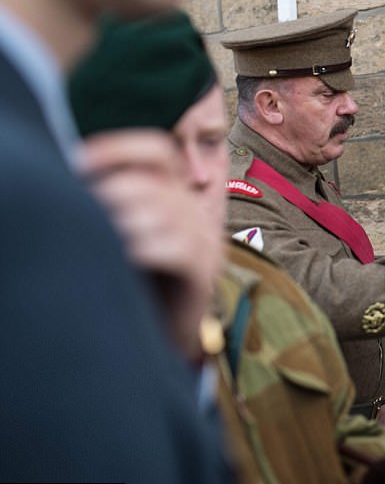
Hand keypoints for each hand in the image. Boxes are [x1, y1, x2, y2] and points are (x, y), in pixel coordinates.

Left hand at [79, 130, 222, 358]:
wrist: (164, 335)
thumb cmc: (137, 282)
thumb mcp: (127, 232)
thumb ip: (118, 201)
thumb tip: (78, 172)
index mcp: (177, 197)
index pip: (158, 152)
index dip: (120, 148)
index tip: (79, 161)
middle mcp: (197, 215)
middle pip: (158, 184)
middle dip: (114, 192)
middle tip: (87, 210)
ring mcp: (206, 244)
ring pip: (168, 212)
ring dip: (126, 220)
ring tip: (104, 235)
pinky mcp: (205, 274)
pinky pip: (179, 249)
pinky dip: (147, 248)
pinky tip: (126, 256)